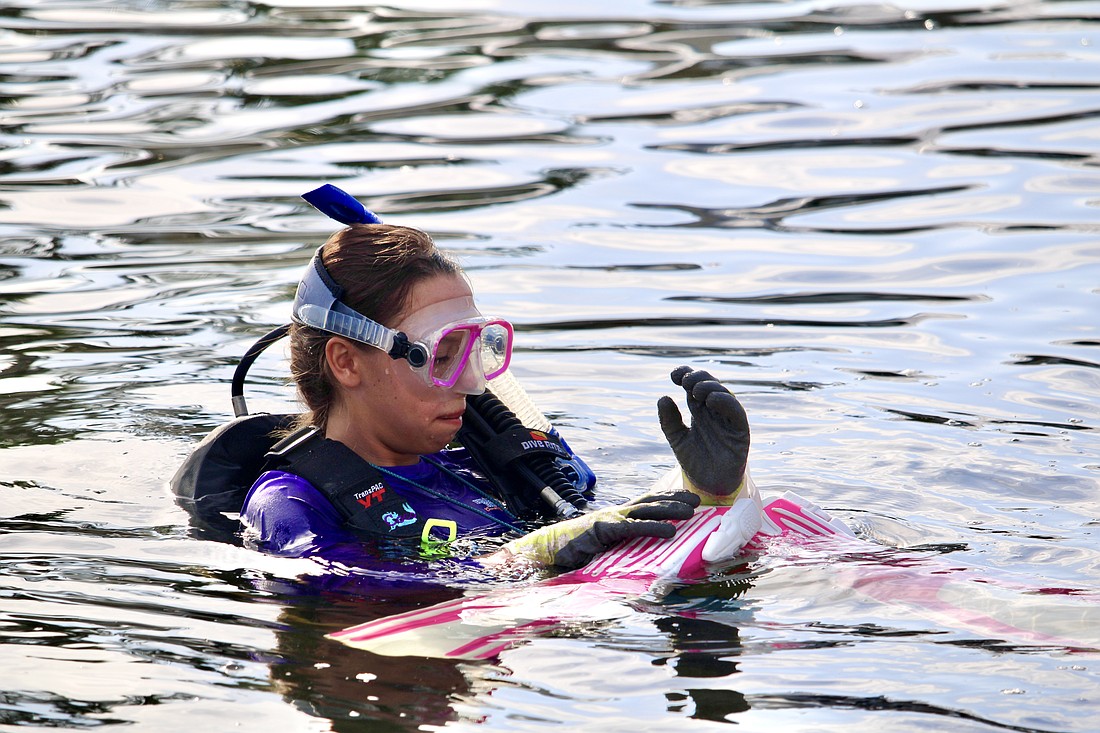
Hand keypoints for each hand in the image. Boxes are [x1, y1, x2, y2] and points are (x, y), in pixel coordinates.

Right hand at [497, 490, 699, 569]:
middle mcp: (613, 514)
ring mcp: (607, 519)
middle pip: (649, 502)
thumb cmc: (570, 557)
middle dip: (674, 500)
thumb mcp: (602, 555)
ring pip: (644, 510)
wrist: (543, 554)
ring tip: (691, 511)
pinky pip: (631, 527)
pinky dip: (652, 528)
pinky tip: (670, 531)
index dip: (666, 501)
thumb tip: (643, 570)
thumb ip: (621, 556)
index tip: (687, 501)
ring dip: (669, 509)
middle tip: (698, 501)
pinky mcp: (601, 529)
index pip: (644, 505)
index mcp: (614, 518)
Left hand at [657, 366, 749, 503]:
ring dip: (710, 387)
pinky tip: (712, 399)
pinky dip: (726, 402)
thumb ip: (669, 420)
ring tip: (696, 390)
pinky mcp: (740, 430)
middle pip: (709, 384)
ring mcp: (728, 419)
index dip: (686, 374)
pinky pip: (736, 412)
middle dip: (697, 378)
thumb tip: (663, 397)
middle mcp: (714, 410)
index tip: (673, 375)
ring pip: (724, 393)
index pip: (694, 384)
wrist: (708, 485)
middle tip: (685, 381)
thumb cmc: (695, 461)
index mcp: (699, 409)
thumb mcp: (677, 439)